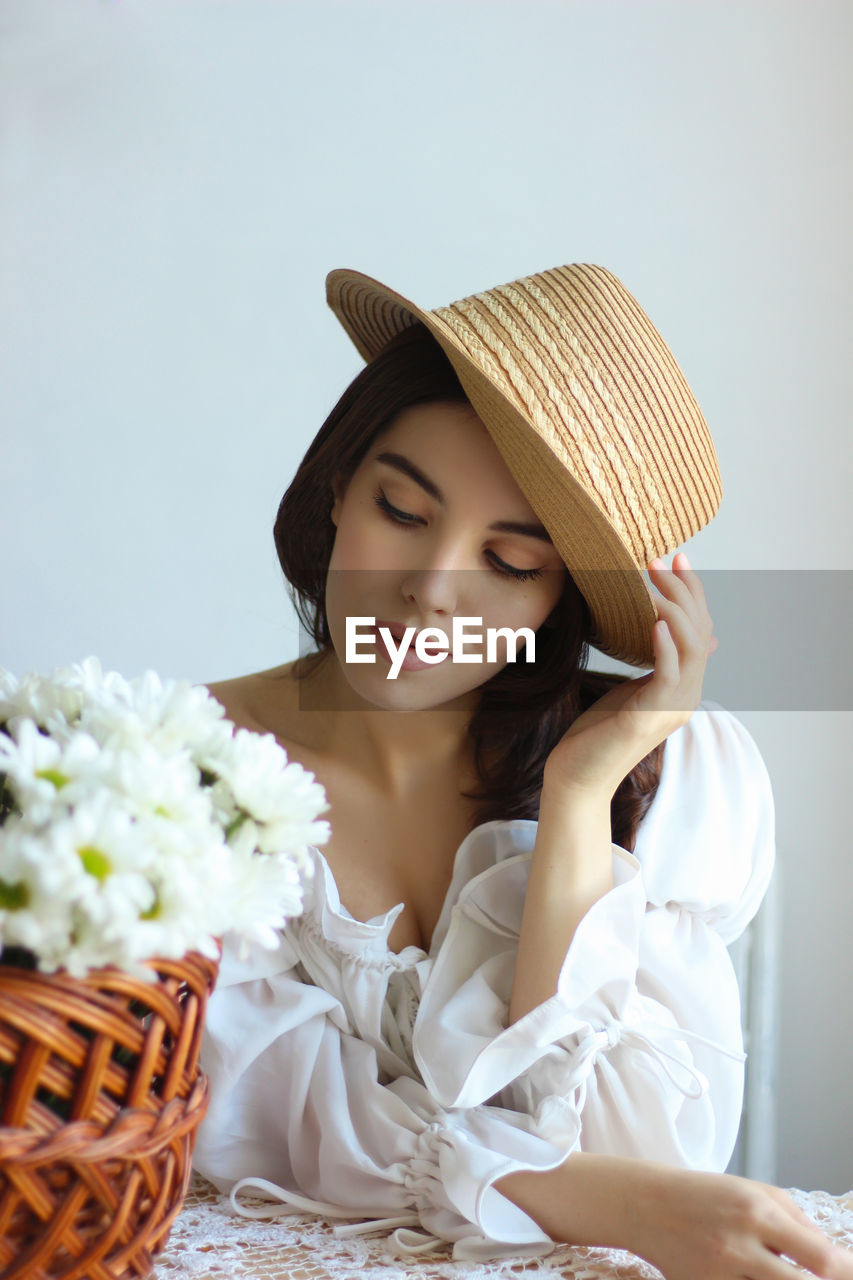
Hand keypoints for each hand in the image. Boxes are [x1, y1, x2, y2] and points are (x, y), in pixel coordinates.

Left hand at [543, 552, 716, 802]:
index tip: (674, 558)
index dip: (692, 592)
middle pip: (701, 631)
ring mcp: (673, 708)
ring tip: (651, 580)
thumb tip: (664, 630)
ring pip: (693, 647)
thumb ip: (651, 662)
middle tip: (659, 558)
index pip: (701, 629)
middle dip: (683, 590)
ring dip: (673, 608)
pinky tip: (652, 621)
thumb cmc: (597, 733)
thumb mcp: (630, 688)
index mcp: (683, 687)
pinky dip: (665, 645)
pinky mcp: (652, 717)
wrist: (578, 776)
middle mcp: (687, 696)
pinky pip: (670, 674)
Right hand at [631, 1168, 852, 1279]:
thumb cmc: (707, 1195)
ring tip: (780, 1273)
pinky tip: (756, 1277)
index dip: (845, 1273)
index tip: (851, 1275)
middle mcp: (740, 1246)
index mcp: (757, 1212)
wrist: (648, 1205)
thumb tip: (834, 1260)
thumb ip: (798, 1221)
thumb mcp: (755, 1190)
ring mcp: (720, 1274)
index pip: (819, 1257)